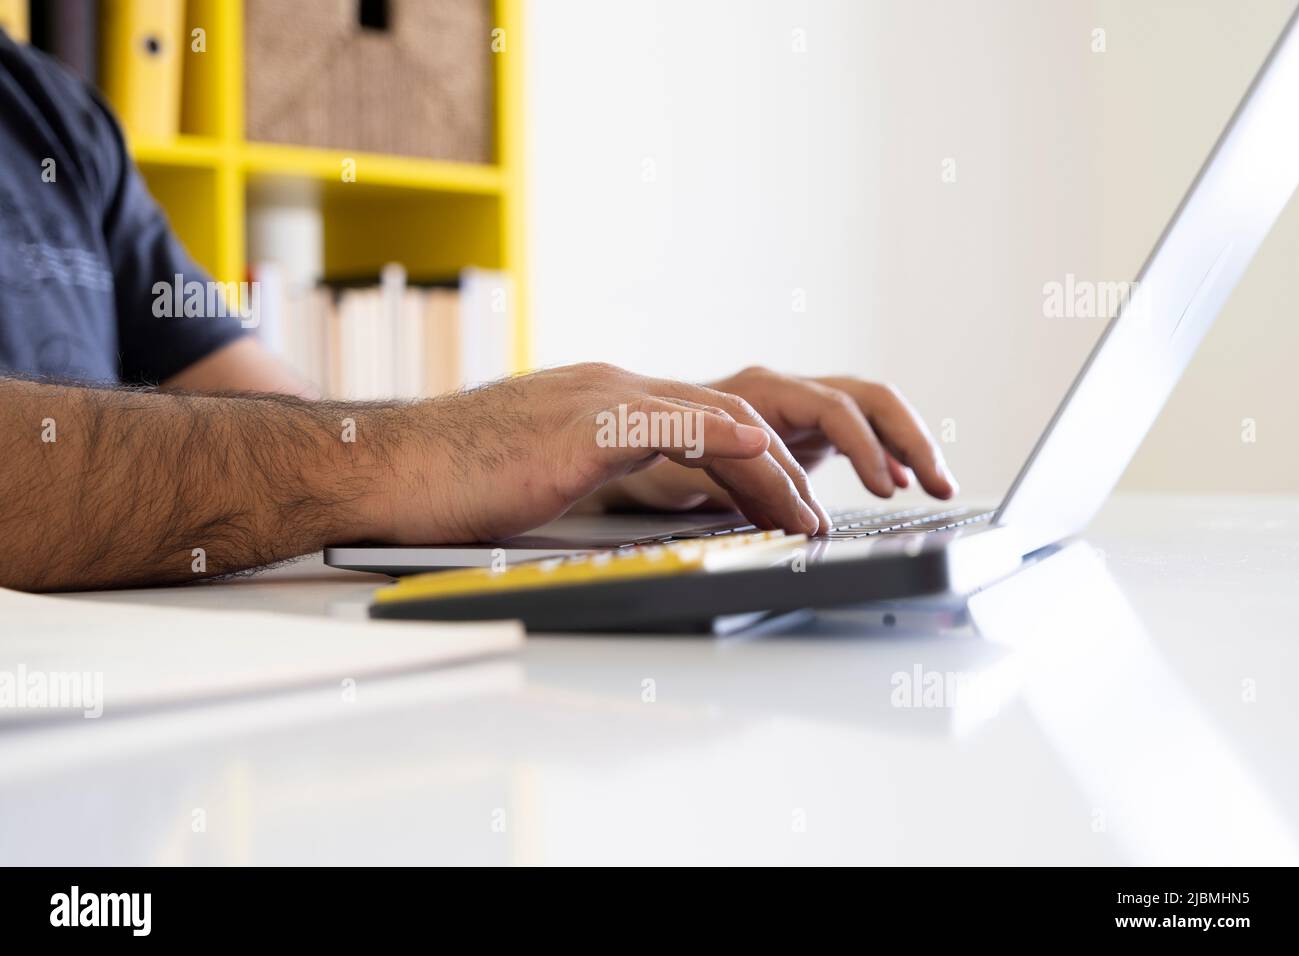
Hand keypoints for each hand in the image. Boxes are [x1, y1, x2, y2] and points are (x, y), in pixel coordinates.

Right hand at [370, 363, 829, 542]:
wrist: (391, 468)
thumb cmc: (454, 479)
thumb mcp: (544, 470)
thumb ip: (594, 471)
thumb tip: (623, 503)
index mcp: (603, 402)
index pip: (702, 427)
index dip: (752, 468)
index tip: (782, 508)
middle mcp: (611, 390)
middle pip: (723, 418)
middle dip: (778, 470)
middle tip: (811, 517)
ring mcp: (599, 401)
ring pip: (713, 417)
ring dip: (769, 467)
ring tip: (805, 511)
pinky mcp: (582, 424)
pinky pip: (671, 421)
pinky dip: (722, 433)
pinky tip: (759, 449)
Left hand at [601, 366, 956, 529]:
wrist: (625, 442)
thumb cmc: (642, 452)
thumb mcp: (670, 465)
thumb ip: (713, 469)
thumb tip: (758, 485)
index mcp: (760, 390)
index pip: (833, 408)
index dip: (862, 448)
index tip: (884, 488)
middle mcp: (785, 390)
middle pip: (867, 399)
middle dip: (907, 439)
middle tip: (937, 483)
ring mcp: (796, 409)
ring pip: (869, 413)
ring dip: (906, 445)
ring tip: (937, 486)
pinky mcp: (800, 431)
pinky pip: (855, 434)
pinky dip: (883, 455)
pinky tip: (899, 484)